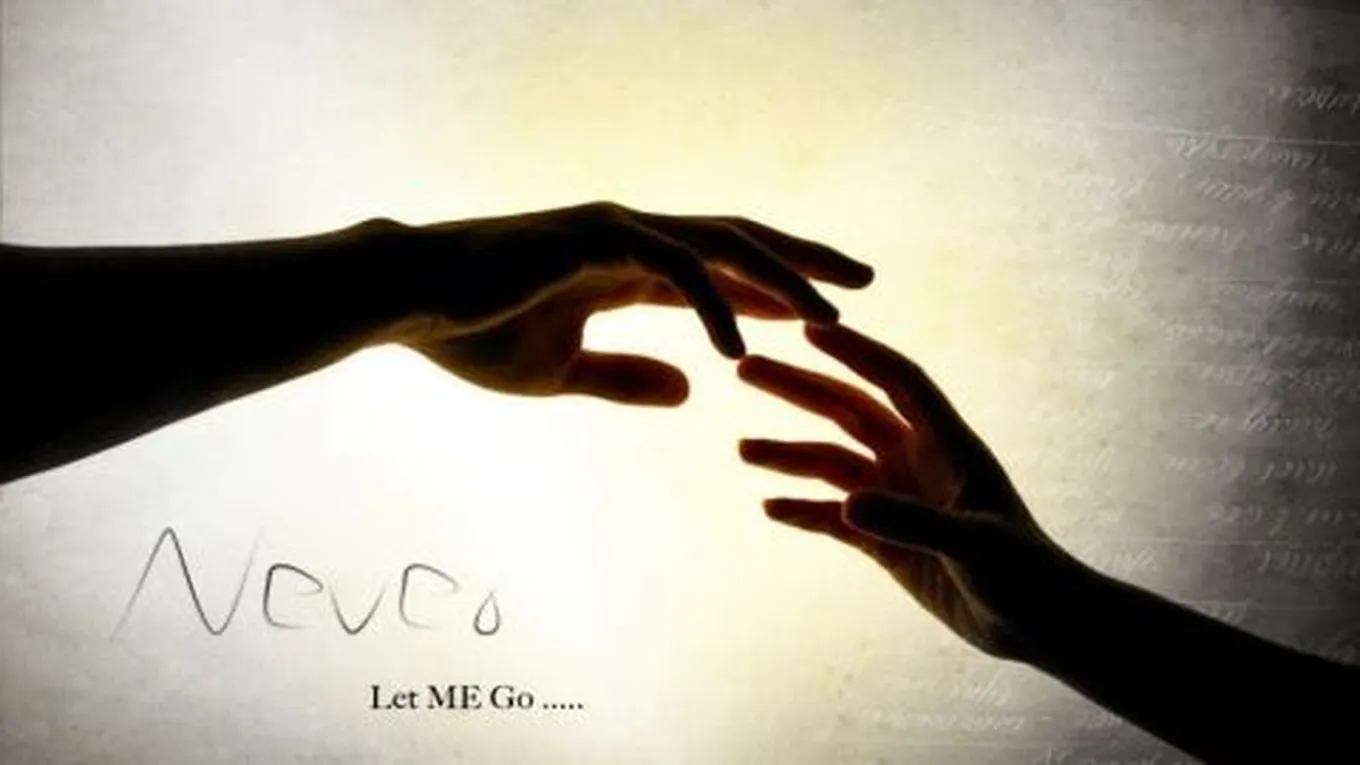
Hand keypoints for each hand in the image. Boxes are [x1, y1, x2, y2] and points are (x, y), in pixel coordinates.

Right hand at [384, 202, 873, 405]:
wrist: (409, 301)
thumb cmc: (474, 332)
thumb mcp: (565, 371)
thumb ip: (628, 378)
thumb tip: (690, 392)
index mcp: (629, 266)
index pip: (721, 271)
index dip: (775, 288)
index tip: (827, 312)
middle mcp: (634, 237)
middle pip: (740, 243)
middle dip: (804, 262)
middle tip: (865, 282)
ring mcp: (618, 230)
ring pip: (723, 246)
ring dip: (781, 278)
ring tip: (832, 315)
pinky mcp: (598, 238)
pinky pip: (675, 270)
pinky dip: (714, 304)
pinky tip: (743, 348)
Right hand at [737, 323, 1089, 659]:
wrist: (1039, 624)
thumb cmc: (1024, 576)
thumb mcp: (974, 548)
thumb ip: (914, 523)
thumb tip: (849, 503)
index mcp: (947, 444)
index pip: (896, 381)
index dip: (855, 351)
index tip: (808, 328)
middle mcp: (917, 462)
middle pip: (848, 411)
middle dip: (799, 388)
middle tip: (745, 369)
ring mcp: (898, 500)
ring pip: (833, 464)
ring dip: (790, 454)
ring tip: (743, 448)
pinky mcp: (887, 541)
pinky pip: (833, 518)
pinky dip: (803, 511)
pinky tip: (770, 507)